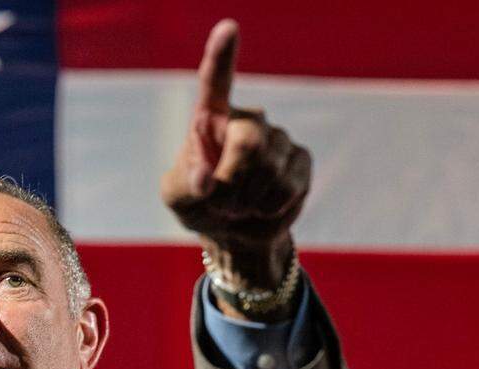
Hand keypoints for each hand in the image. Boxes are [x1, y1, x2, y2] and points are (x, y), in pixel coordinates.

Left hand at [160, 19, 310, 297]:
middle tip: (222, 203)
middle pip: (250, 141)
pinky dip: (270, 207)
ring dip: (249, 200)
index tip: (228, 28)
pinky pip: (289, 186)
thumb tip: (205, 179)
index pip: (215, 81)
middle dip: (234, 182)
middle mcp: (247, 119)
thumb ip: (185, 185)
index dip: (221, 55)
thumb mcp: (178, 197)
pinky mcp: (300, 160)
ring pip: (271, 169)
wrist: (234, 230)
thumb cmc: (199, 204)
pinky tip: (263, 206)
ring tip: (240, 205)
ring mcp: (277, 138)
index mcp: (211, 116)